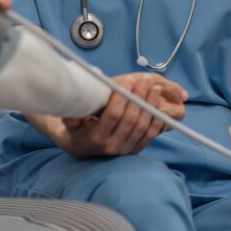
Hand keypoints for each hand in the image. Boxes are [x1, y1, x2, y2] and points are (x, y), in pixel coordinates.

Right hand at [41, 73, 186, 157]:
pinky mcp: (136, 150)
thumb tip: (79, 93)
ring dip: (151, 105)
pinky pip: (151, 135)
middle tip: (144, 80)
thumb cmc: (77, 129)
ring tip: (155, 88)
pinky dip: (157, 119)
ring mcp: (126, 149)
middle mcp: (113, 146)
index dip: (122, 97)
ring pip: (143, 126)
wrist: (83, 151)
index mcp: (97, 137)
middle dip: (140, 97)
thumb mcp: (70, 120)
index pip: (113, 115)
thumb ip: (73, 110)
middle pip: (131, 119)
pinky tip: (159, 104)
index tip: (127, 80)